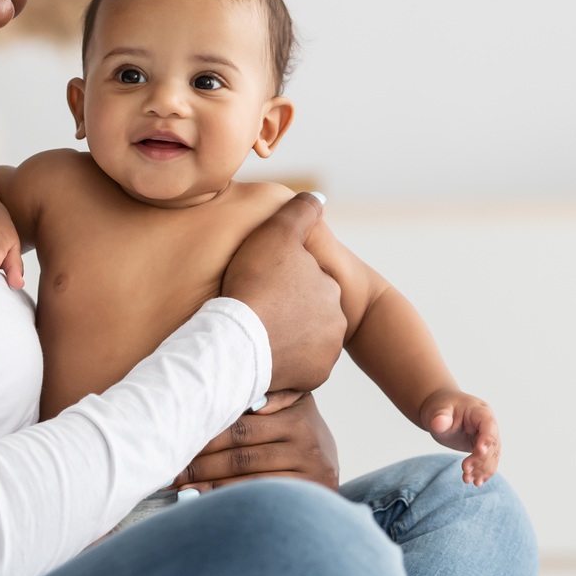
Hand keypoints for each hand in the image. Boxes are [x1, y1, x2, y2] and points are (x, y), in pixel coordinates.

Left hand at [173, 391, 340, 492]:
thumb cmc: (295, 438)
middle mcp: (307, 436)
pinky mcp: (310, 492)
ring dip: (206, 481)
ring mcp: (311, 467)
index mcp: (297, 409)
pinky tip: (200, 499)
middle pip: (239, 449)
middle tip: (166, 467)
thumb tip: (208, 397)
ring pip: (245, 475)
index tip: (173, 441)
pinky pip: (258, 494)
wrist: (328, 473)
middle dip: (198, 460)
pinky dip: (225, 497)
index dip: (203, 434)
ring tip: (176, 485)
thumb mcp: (287, 410)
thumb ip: (261, 400)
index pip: (239, 423)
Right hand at [220, 193, 344, 392]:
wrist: (240, 342)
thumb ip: (300, 210)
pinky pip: (295, 372)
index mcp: (330, 289)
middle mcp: (335, 323)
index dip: (281, 279)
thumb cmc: (255, 284)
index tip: (258, 283)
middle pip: (305, 313)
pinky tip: (262, 359)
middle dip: (286, 312)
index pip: (306, 280)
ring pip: (301, 342)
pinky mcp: (311, 380)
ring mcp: (325, 354)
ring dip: (284, 340)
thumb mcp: (277, 233)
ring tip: (256, 337)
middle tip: (256, 310)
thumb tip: (318, 196)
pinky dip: (282, 368)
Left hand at [418, 388, 500, 484]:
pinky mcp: (481, 447)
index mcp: (480, 412)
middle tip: (465, 470)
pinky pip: (487, 461)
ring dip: (482, 470)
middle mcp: (488, 425)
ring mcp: (486, 437)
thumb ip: (440, 417)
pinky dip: (482, 472)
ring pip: (492, 456)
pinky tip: (475, 482)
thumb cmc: (441, 407)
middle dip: (481, 459)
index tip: (479, 451)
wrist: (439, 412)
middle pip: (493, 444)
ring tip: (468, 480)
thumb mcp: (439, 410)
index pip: (489, 426)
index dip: (487, 439)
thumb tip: (438, 423)